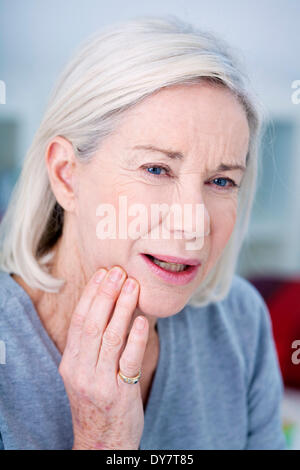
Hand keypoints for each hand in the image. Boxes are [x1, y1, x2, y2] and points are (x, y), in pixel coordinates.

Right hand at [58, 266, 148, 449]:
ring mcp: (100, 382)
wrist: (101, 442)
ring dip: (122, 308)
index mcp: (70, 362)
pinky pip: (128, 360)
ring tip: (132, 286)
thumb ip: (92, 345)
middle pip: (92, 324)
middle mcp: (81, 371)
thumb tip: (109, 307)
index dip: (91, 294)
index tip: (102, 273)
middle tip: (118, 272)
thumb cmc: (97, 401)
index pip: (79, 320)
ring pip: (110, 337)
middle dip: (106, 294)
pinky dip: (136, 338)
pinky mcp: (121, 393)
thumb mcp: (85, 373)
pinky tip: (142, 320)